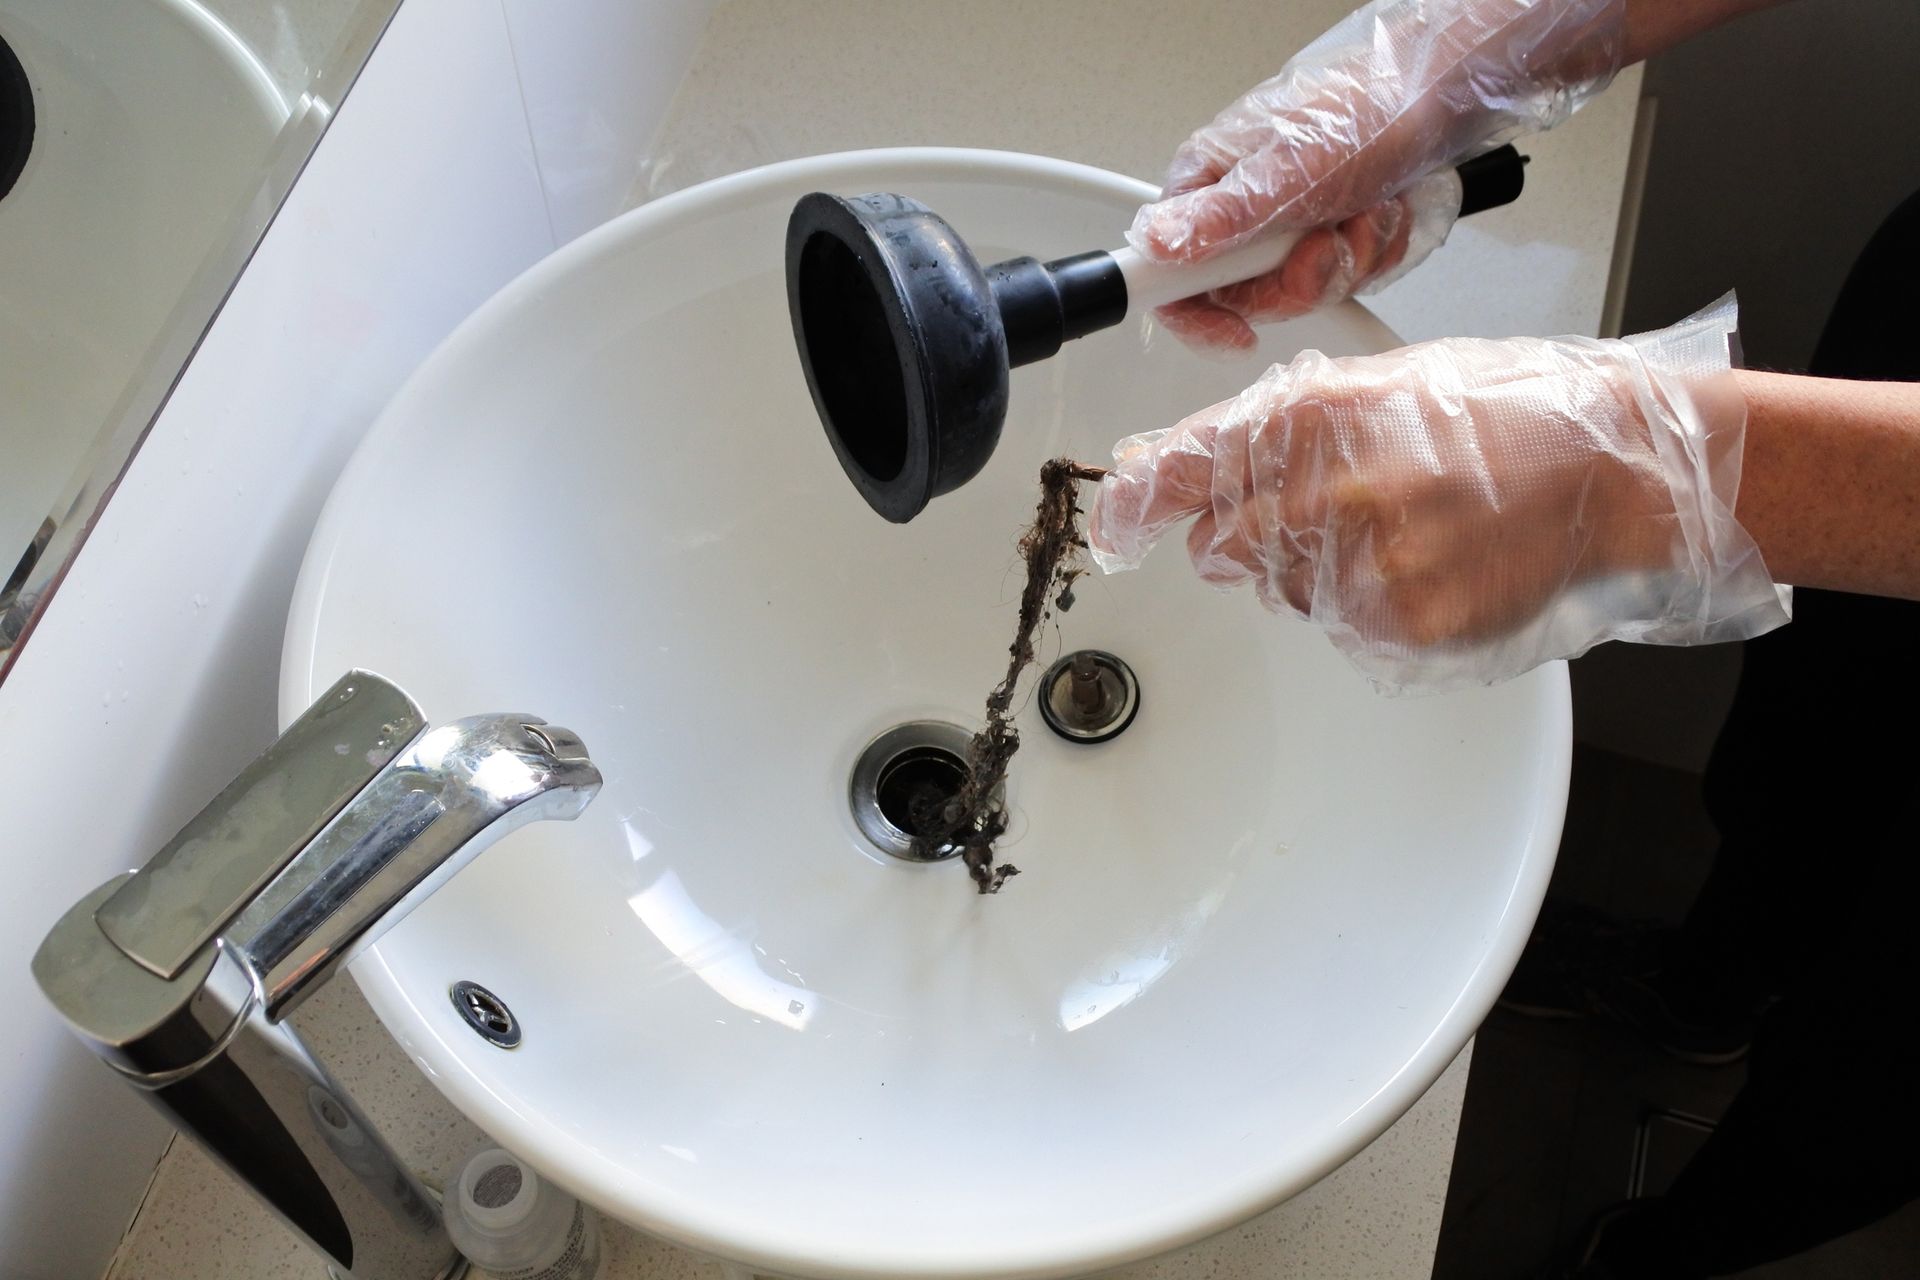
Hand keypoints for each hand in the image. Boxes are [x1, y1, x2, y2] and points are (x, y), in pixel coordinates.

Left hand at [1087, 299, 1785, 690]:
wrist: (1615, 467)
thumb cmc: (1507, 415)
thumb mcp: (1384, 383)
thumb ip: (1281, 425)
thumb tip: (1183, 465)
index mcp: (1315, 412)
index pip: (1188, 465)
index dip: (1139, 502)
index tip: (1112, 528)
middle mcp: (1327, 487)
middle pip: (1224, 547)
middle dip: (1252, 539)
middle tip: (1329, 515)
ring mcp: (1364, 562)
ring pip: (1286, 594)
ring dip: (1321, 573)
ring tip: (1409, 529)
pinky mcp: (1401, 624)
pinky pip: (1346, 631)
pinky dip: (1373, 610)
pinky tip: (1432, 565)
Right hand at [1135, 0, 1628, 348]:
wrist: (1443, 93)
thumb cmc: (1365, 111)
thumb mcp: (1286, 171)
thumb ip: (1217, 217)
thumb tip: (1153, 244)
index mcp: (1208, 186)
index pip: (1169, 275)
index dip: (1198, 315)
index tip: (1235, 330)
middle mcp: (1241, 209)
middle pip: (1245, 296)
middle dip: (1301, 279)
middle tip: (1327, 242)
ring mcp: (1287, 225)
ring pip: (1301, 290)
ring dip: (1348, 259)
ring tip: (1365, 210)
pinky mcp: (1328, 233)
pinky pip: (1342, 277)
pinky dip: (1372, 252)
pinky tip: (1381, 212)